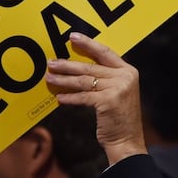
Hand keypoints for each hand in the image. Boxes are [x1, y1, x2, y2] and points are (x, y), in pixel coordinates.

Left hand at [45, 33, 144, 165]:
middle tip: (51, 62)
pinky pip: (83, 96)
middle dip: (67, 65)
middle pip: (90, 66)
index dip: (88, 43)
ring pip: (84, 80)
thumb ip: (105, 78)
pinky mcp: (108, 101)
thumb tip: (77, 67)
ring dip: (64, 80)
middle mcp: (124, 76)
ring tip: (49, 78)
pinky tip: (59, 97)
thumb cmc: (119, 117)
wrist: (127, 141)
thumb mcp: (118, 92)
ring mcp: (117, 88)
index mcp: (128, 70)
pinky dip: (69, 97)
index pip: (105, 52)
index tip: (72, 37)